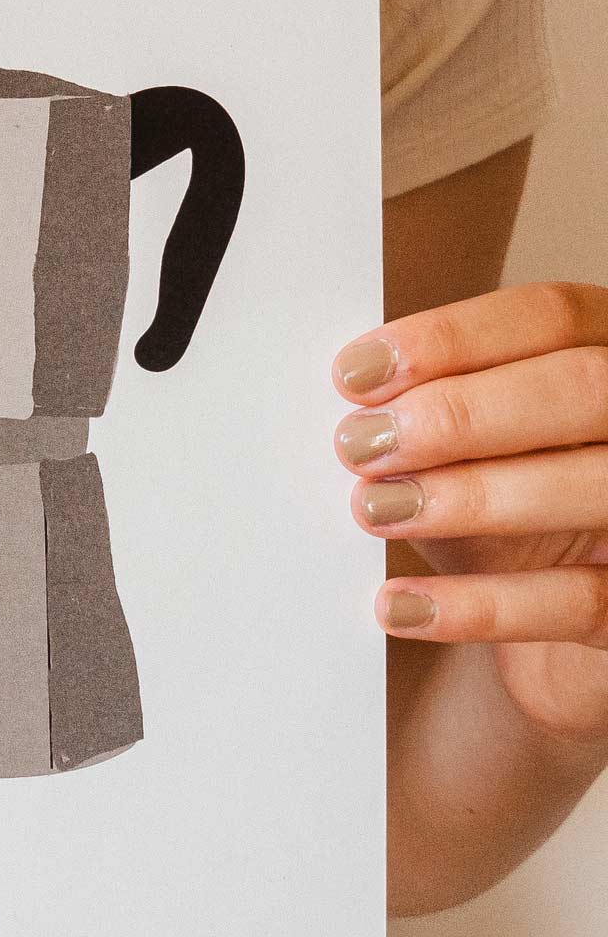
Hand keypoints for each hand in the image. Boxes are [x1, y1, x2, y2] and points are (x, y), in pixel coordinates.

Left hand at [334, 282, 607, 746]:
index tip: (355, 373)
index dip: (452, 339)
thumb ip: (433, 410)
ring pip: (595, 483)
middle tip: (360, 444)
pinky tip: (400, 606)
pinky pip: (582, 601)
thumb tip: (352, 399)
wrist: (547, 620)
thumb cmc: (505, 511)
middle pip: (582, 387)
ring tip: (373, 510)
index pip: (552, 316)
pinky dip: (484, 606)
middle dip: (462, 413)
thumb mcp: (469, 451)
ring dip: (471, 496)